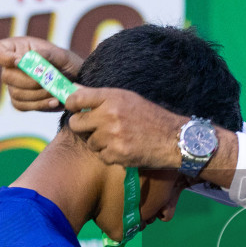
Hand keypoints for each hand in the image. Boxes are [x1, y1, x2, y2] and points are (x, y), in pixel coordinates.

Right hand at [0, 37, 82, 111]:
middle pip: (7, 76)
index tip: (19, 61)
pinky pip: (22, 106)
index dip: (3, 57)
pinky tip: (54, 101)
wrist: (75, 81)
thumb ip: (46, 55)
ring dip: (38, 94)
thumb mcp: (61, 55)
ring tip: (56, 92)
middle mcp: (10, 67)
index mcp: (16, 49)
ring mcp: (14, 85)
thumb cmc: (67, 63)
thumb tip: (31, 56)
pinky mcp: (21, 101)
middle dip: (30, 81)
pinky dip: (39, 105)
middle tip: (49, 82)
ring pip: (16, 93)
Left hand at [65, 87, 184, 168]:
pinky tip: (123, 149)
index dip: (71, 105)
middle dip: (82, 127)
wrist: (174, 139)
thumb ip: (101, 97)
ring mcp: (113, 136)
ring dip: (99, 143)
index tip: (74, 108)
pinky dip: (109, 155)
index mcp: (113, 98)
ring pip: (89, 142)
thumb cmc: (151, 117)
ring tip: (117, 139)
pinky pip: (101, 156)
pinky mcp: (117, 154)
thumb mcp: (128, 99)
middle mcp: (110, 115)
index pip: (77, 99)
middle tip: (94, 128)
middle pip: (76, 123)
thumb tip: (73, 90)